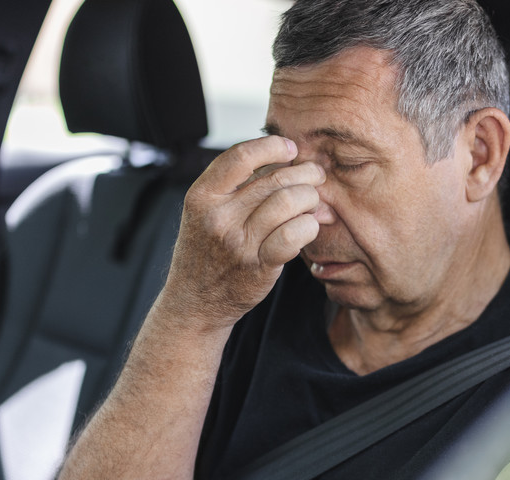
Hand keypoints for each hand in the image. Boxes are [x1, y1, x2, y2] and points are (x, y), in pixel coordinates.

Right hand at [164, 135, 324, 327]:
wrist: (194, 302)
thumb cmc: (207, 251)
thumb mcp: (205, 212)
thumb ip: (235, 186)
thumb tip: (286, 159)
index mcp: (202, 196)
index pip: (241, 156)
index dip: (272, 146)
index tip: (289, 149)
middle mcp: (218, 217)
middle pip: (275, 179)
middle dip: (304, 172)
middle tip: (314, 175)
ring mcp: (239, 243)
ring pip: (289, 202)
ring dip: (310, 198)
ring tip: (312, 202)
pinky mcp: (260, 266)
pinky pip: (295, 234)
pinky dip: (309, 226)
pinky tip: (308, 226)